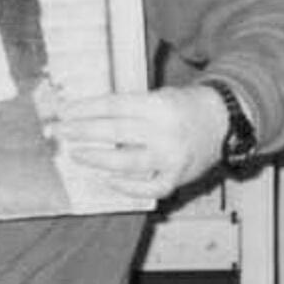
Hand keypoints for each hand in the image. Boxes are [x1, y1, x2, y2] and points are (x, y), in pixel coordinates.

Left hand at [54, 86, 230, 198]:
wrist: (224, 121)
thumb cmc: (184, 107)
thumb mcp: (159, 96)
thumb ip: (129, 108)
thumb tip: (86, 116)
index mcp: (159, 105)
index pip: (114, 106)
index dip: (85, 109)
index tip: (64, 111)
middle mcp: (165, 131)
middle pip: (115, 131)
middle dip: (82, 131)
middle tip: (59, 131)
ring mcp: (172, 157)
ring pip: (127, 162)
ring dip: (97, 158)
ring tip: (76, 153)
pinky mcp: (178, 176)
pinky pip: (148, 187)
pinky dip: (127, 187)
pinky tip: (108, 180)